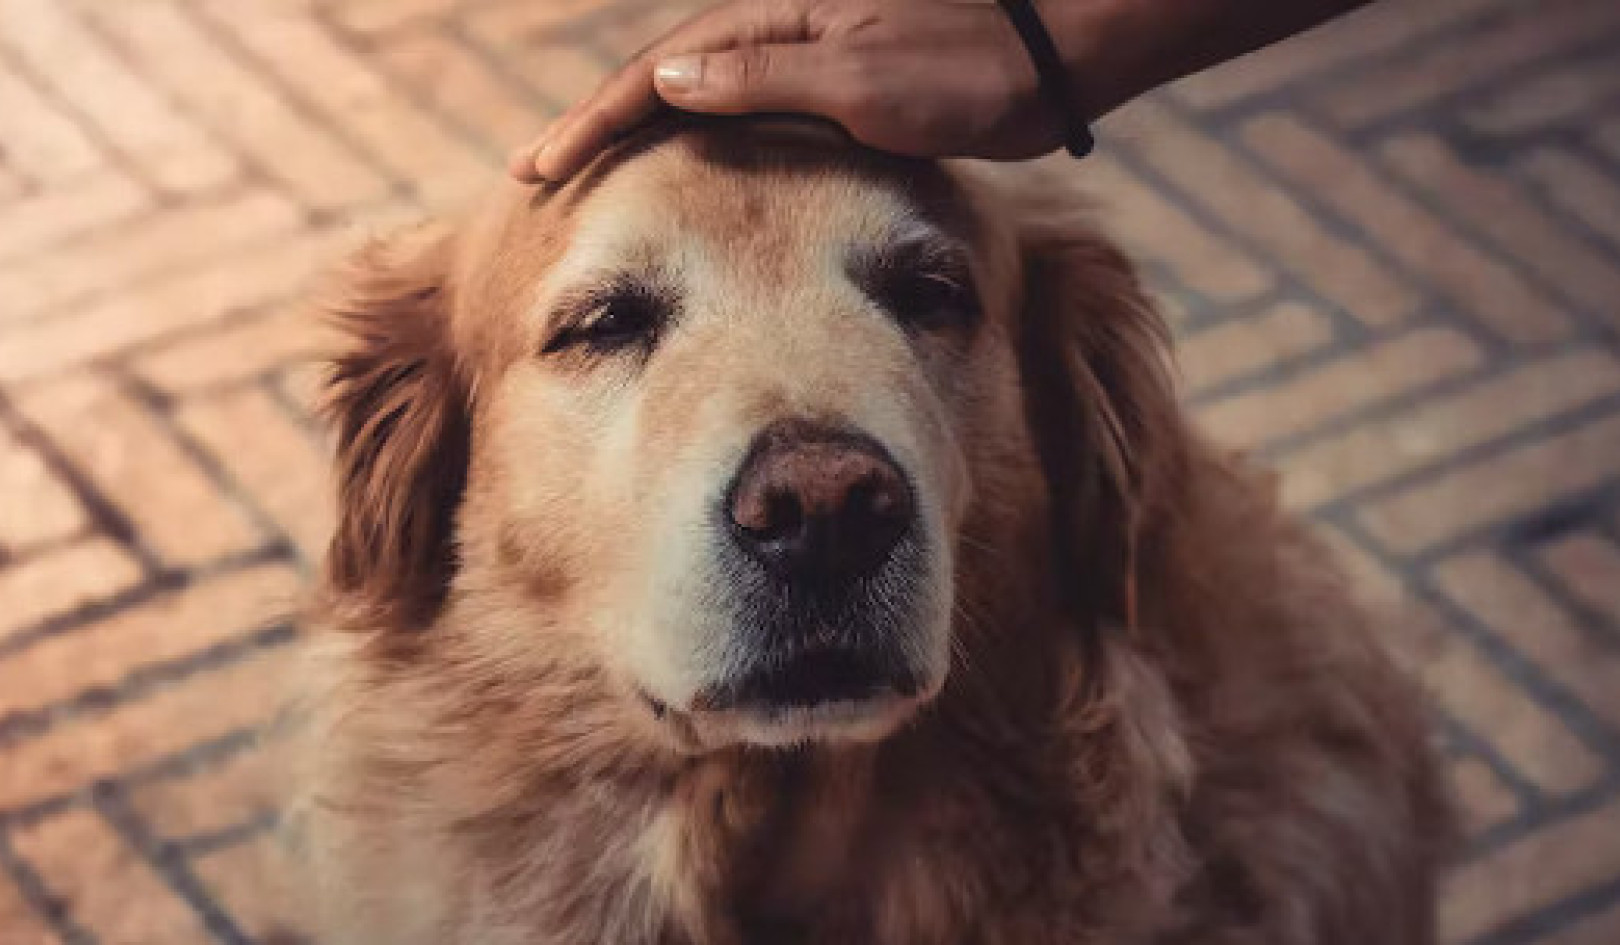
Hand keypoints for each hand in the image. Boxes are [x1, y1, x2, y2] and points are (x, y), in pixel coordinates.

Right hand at [509, 0, 1070, 181]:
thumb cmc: (964, 69)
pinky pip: (737, 114)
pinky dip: (692, 139)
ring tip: (585, 169)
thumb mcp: (860, 79)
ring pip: (694, 98)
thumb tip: (665, 82)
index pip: (656, 76)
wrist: (1046, 65)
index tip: (542, 165)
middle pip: (660, 81)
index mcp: (771, 24)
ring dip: (636, 131)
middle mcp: (775, 35)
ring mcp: (801, 60)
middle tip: (535, 170)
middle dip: (596, 124)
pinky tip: (678, 165)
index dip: (593, 120)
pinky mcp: (829, 89)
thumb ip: (762, 80)